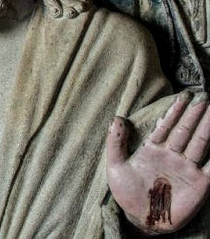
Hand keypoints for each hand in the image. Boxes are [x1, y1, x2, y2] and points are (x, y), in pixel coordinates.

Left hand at [107, 92, 209, 233]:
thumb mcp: (115, 166)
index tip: (183, 95)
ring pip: (200, 143)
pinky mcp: (200, 184)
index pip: (167, 126)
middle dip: (195, 114)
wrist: (140, 219)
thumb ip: (115, 142)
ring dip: (207, 127)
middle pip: (186, 130)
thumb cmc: (126, 193)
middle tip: (205, 96)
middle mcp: (173, 156)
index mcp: (154, 149)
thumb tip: (118, 117)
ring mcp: (187, 169)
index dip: (175, 110)